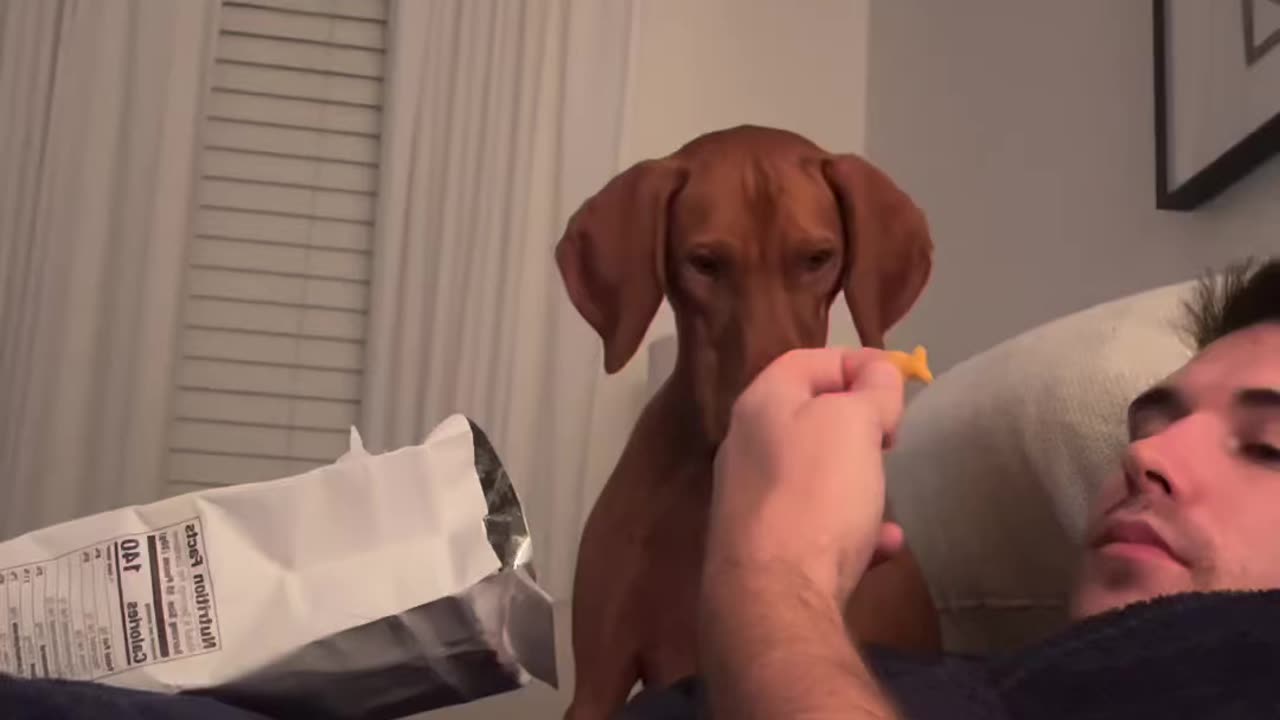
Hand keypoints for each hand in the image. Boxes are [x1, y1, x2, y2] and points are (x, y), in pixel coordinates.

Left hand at [706, 347, 906, 603]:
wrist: (775, 595)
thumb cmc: (816, 492)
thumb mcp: (853, 423)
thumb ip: (869, 391)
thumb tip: (878, 373)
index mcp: (761, 403)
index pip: (808, 359)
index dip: (857, 361)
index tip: (899, 382)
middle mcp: (746, 446)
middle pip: (808, 416)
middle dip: (858, 422)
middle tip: (892, 435)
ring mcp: (752, 500)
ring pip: (814, 473)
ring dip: (857, 476)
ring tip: (887, 486)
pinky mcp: (766, 550)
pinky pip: (818, 525)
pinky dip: (854, 528)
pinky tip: (886, 544)